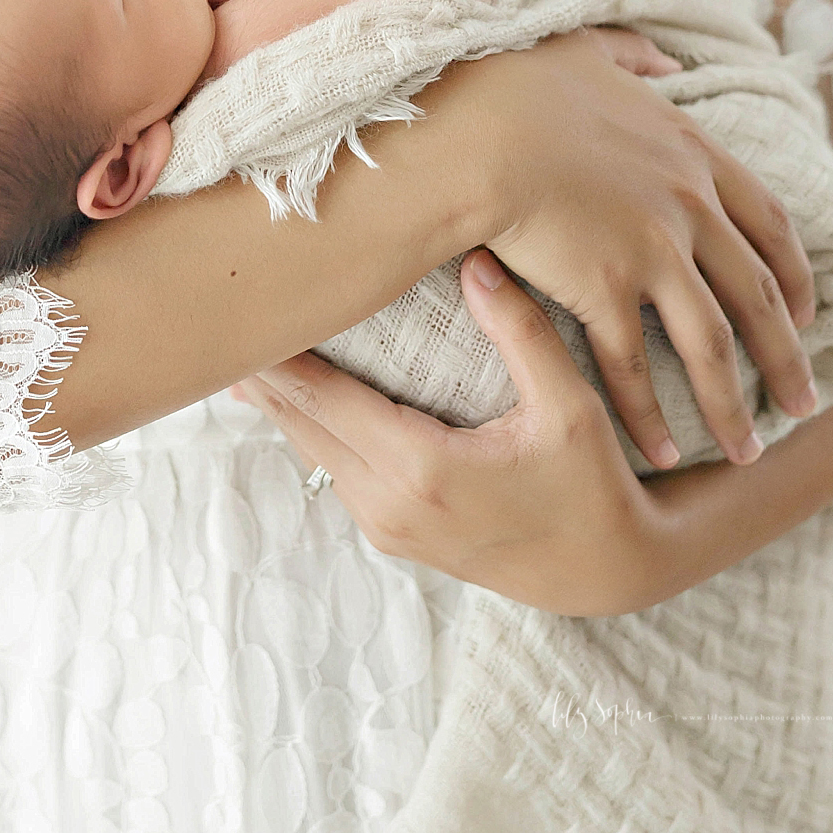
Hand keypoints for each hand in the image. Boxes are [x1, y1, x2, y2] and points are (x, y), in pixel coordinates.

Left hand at [238, 252, 662, 615]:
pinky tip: (299, 393)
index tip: (242, 307)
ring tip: (249, 344)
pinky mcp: (395, 536)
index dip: (276, 352)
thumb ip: (521, 332)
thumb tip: (476, 260)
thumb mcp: (569, 406)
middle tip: (224, 313)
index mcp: (422, 469)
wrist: (609, 571)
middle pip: (300, 423)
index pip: (322, 397)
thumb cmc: (595, 483)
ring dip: (282, 400)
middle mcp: (391, 504)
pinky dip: (312, 427)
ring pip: (311, 449)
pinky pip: (334, 471)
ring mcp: (388, 527)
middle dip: (262, 370)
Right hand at [424, 30, 817, 468]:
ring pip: (713, 344)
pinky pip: (635, 367)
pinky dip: (650, 415)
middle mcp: (689, 205)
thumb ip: (632, 55)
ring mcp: (653, 249)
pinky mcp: (606, 288)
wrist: (475, 127)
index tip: (806, 311)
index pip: (767, 221)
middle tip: (803, 401)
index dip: (793, 272)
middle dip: (786, 354)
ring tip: (747, 449)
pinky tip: (659, 451)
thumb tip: (661, 57)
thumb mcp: (586, 50)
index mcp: (690, 151)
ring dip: (733, 404)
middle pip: (759, 295)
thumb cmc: (513, 83)